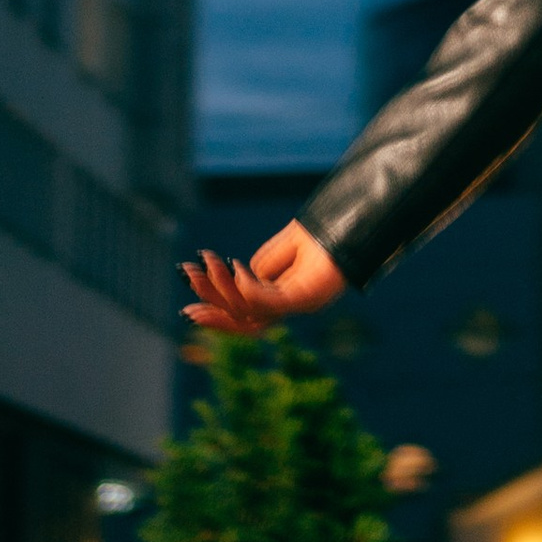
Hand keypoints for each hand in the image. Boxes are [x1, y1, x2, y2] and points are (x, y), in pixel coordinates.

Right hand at [181, 220, 344, 336]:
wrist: (354, 222)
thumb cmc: (322, 235)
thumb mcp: (282, 252)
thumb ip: (261, 268)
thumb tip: (237, 278)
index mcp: (283, 300)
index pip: (244, 315)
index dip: (216, 310)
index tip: (189, 300)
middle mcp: (290, 307)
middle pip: (243, 319)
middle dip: (212, 303)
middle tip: (187, 283)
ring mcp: (300, 304)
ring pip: (253, 311)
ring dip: (225, 290)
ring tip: (209, 265)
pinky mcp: (310, 295)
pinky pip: (274, 302)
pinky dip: (251, 291)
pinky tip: (237, 271)